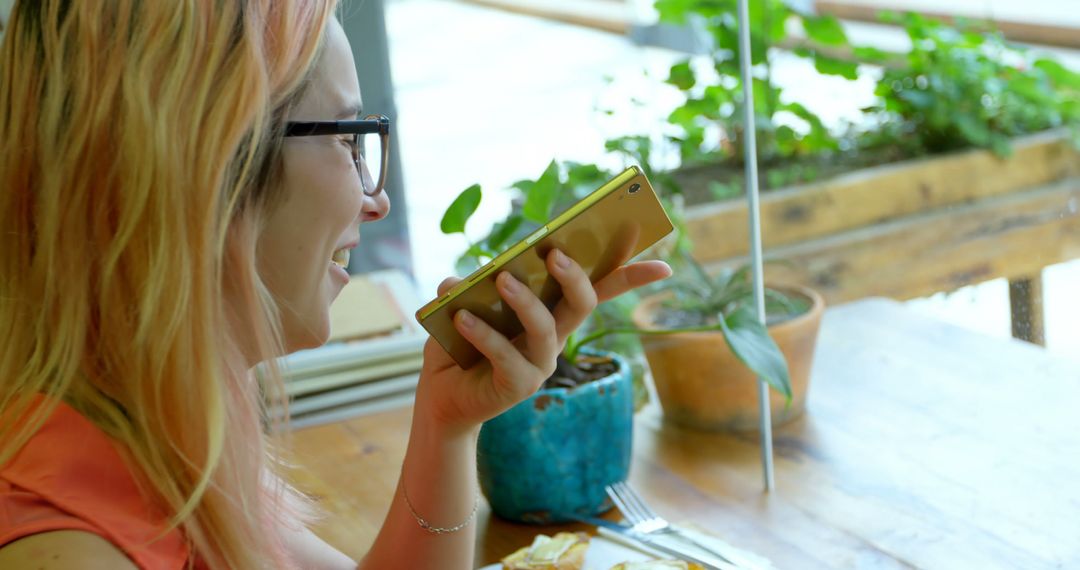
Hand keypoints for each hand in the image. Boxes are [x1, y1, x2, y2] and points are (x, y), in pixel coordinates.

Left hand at [413, 249, 670, 433]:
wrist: (443, 399)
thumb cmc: (459, 346)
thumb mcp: (459, 305)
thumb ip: (462, 287)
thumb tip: (459, 280)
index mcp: (551, 313)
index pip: (599, 290)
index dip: (631, 276)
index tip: (665, 266)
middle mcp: (554, 338)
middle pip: (583, 304)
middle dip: (575, 277)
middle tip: (554, 252)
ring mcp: (540, 364)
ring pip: (546, 328)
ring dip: (525, 300)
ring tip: (501, 279)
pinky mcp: (518, 386)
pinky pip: (506, 356)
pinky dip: (484, 333)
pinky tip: (464, 318)